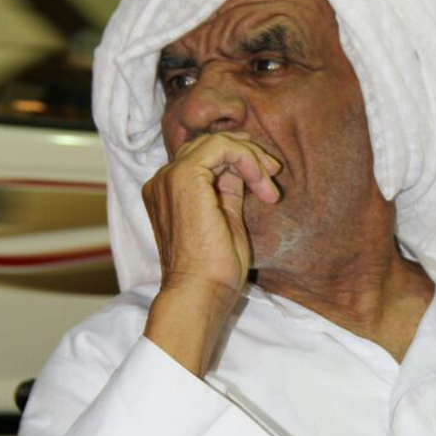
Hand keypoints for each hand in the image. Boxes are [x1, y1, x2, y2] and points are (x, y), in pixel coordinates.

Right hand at [142, 131, 281, 303]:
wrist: (199, 293)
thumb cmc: (213, 271)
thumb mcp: (225, 221)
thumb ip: (228, 192)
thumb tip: (243, 171)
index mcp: (168, 193)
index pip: (203, 159)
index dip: (239, 162)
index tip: (266, 183)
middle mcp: (163, 182)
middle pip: (208, 146)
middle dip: (247, 155)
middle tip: (273, 175)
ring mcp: (170, 177)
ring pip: (215, 142)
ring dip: (250, 158)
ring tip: (270, 185)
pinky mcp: (185, 177)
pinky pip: (221, 147)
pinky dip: (247, 159)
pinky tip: (262, 183)